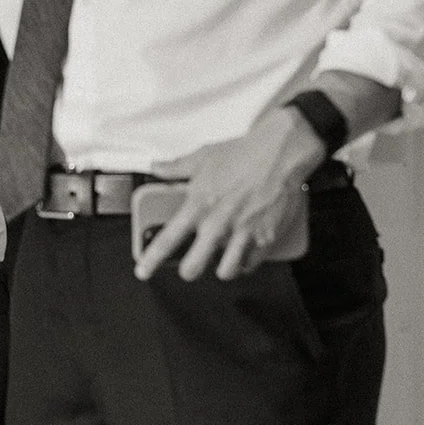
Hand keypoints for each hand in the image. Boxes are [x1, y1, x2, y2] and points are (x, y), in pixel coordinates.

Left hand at [134, 107, 325, 281]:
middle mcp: (218, 224)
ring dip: (221, 269)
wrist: (280, 153)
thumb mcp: (202, 158)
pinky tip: (244, 255)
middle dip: (188, 270)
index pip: (166, 240)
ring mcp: (242, 233)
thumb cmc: (242, 154)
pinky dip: (247, 263)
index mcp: (197, 206)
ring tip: (220, 262)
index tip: (143, 271)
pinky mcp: (266, 237)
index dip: (151, 260)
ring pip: (225, 271)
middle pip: (193, 266)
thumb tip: (158, 167)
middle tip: (190, 266)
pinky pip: (252, 263)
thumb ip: (176, 167)